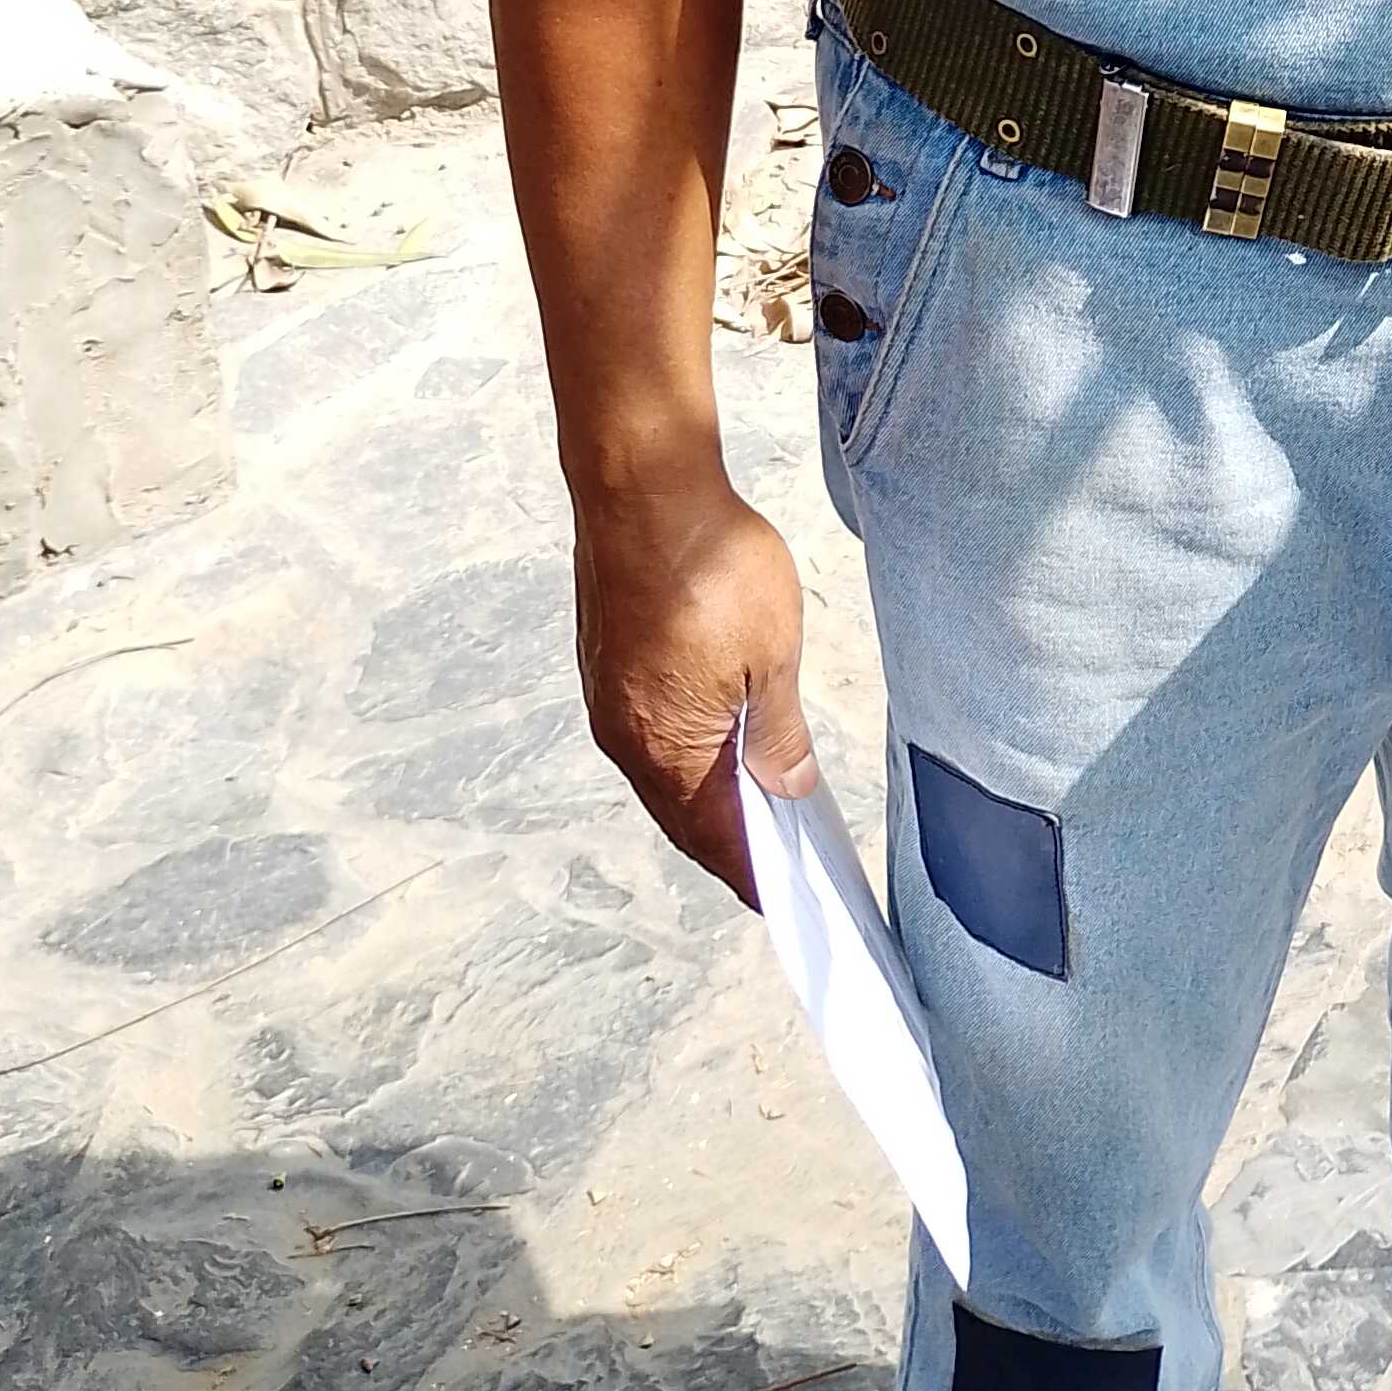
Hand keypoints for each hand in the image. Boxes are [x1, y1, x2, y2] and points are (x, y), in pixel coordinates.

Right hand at [570, 468, 819, 902]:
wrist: (643, 489)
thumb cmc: (712, 565)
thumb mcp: (773, 656)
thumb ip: (778, 733)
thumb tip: (786, 793)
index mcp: (666, 749)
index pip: (714, 837)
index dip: (753, 873)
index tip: (786, 902)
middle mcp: (625, 737)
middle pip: (681, 815)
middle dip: (729, 843)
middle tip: (778, 866)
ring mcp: (608, 700)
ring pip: (660, 774)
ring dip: (703, 797)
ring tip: (756, 809)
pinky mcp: (605, 664)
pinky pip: (645, 735)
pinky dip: (683, 755)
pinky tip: (715, 745)